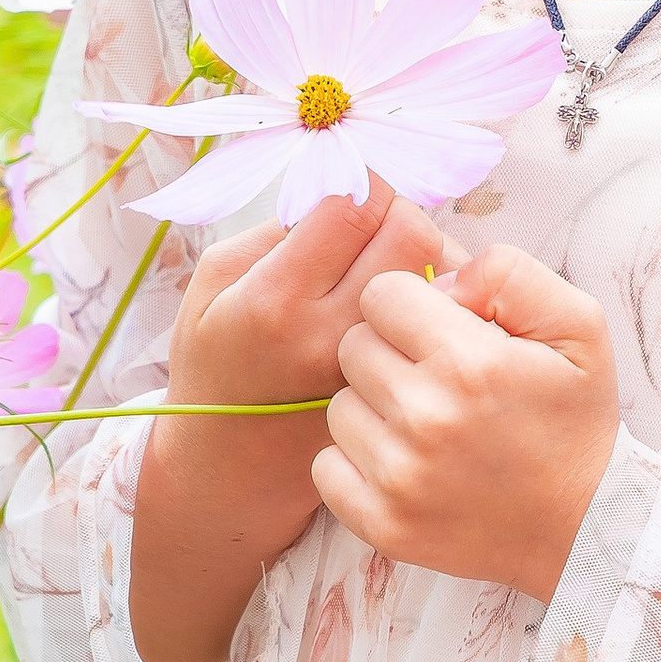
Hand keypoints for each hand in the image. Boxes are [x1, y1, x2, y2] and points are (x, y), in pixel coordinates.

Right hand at [132, 181, 448, 661]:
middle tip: (380, 232)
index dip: (362, 189)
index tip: (352, 202)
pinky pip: (445, 335)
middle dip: (403, 217)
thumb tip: (344, 196)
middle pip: (414, 235)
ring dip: (427, 263)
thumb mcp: (215, 284)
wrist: (228, 473)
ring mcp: (375, 374)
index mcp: (277, 300)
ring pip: (442, 282)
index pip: (357, 205)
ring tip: (391, 278)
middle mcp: (332, 338)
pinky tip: (406, 322)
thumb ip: (276, 231)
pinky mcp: (401, 401)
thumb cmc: (216, 362)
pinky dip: (437, 313)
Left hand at [319, 245, 619, 601]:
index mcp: (470, 362)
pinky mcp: (382, 523)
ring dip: (373, 407)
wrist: (584, 529)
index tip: (438, 330)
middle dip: (389, 351)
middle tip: (434, 378)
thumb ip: (511, 274)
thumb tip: (442, 279)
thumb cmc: (575, 420)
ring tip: (424, 424)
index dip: (410, 304)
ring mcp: (399, 477)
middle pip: (353, 346)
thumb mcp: (578, 326)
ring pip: (339, 405)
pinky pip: (326, 466)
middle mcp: (427, 418)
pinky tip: (403, 462)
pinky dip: (356, 462)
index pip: (381, 294)